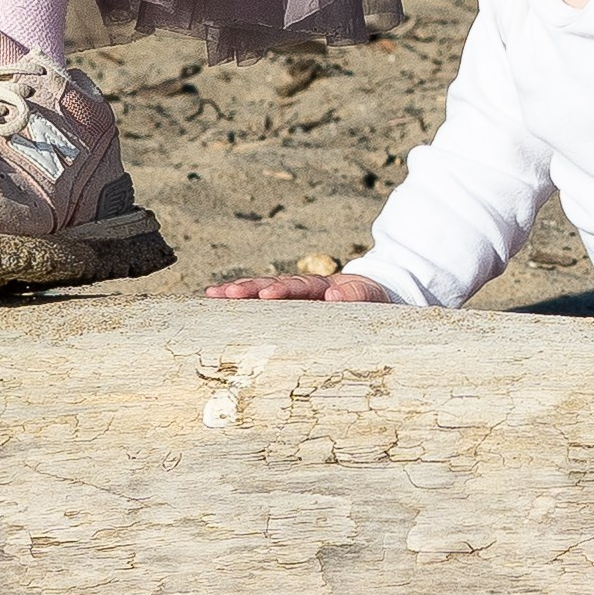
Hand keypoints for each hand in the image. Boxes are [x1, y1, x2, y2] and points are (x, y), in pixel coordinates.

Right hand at [203, 271, 393, 303]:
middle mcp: (305, 289)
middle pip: (273, 285)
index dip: (283, 290)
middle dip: (248, 288)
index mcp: (325, 286)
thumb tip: (334, 294)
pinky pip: (263, 306)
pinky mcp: (290, 309)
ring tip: (212, 295)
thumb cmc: (378, 302)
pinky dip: (242, 303)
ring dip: (239, 293)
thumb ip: (357, 295)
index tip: (266, 294)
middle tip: (224, 293)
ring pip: (263, 292)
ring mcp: (295, 298)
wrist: (380, 296)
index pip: (301, 286)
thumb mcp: (374, 298)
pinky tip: (219, 305)